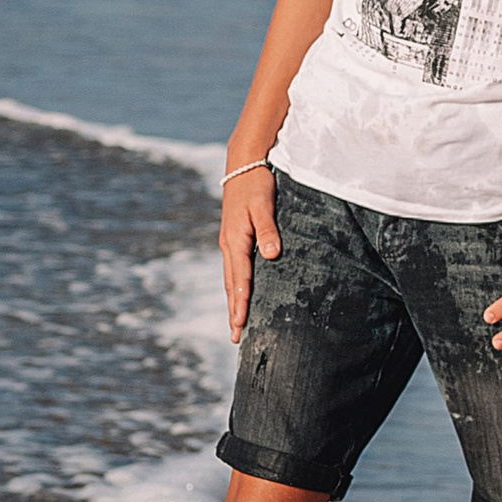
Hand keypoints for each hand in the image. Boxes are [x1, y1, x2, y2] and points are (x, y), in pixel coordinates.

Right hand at [220, 163, 279, 340]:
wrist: (243, 164)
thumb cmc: (256, 184)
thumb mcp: (263, 204)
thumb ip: (268, 230)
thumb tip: (272, 255)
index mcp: (235, 240)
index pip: (240, 278)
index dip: (241, 303)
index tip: (241, 324)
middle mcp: (229, 245)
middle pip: (232, 285)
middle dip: (234, 311)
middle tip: (235, 337)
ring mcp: (229, 243)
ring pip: (231, 279)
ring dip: (233, 302)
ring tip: (236, 324)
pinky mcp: (233, 239)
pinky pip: (234, 270)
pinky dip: (235, 287)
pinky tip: (240, 295)